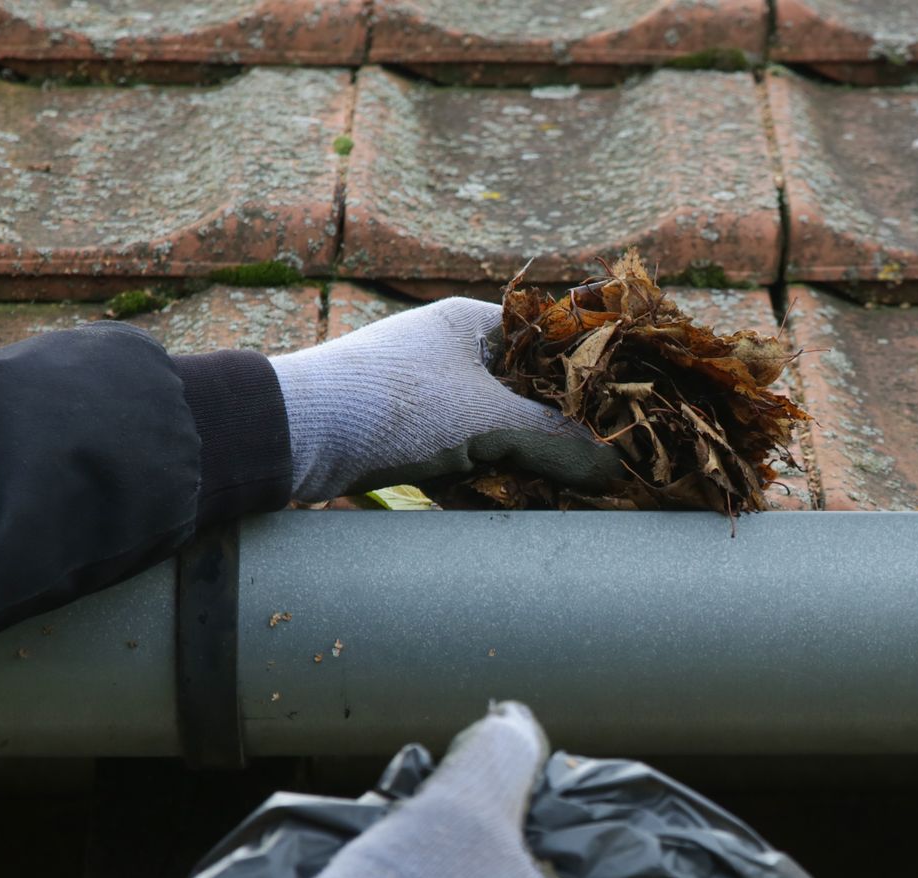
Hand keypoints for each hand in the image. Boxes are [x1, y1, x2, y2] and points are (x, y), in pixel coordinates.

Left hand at [270, 297, 622, 501]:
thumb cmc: (393, 406)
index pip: (549, 340)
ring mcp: (425, 398)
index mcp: (471, 324)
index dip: (588, 374)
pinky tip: (515, 512)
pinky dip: (486, 486)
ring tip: (568, 495)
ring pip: (494, 433)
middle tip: (604, 464)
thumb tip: (614, 468)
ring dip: (524, 465)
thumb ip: (554, 441)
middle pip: (525, 393)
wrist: (292, 436)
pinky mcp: (403, 440)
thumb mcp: (485, 422)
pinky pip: (461, 463)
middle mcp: (448, 353)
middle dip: (560, 433)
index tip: (625, 409)